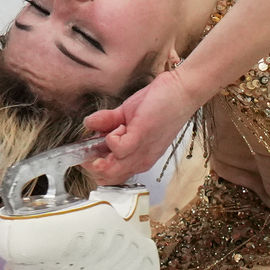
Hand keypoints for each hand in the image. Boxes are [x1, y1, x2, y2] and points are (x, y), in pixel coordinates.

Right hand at [83, 70, 204, 184]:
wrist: (180, 91)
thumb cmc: (158, 104)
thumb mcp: (127, 116)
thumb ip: (107, 122)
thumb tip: (88, 124)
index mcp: (137, 158)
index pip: (110, 176)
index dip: (94, 167)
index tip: (88, 151)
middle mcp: (139, 161)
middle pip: (107, 178)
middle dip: (91, 163)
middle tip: (92, 145)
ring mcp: (140, 152)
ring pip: (110, 169)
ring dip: (102, 149)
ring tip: (112, 130)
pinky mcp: (140, 138)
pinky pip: (117, 148)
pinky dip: (111, 137)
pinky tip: (120, 126)